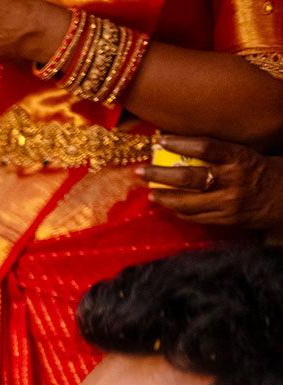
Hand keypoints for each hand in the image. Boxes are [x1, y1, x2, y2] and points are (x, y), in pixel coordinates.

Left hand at [142, 136, 282, 229]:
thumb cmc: (269, 172)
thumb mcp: (250, 155)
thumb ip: (223, 154)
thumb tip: (186, 145)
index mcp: (241, 158)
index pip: (206, 147)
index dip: (181, 143)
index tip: (159, 140)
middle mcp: (233, 180)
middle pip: (189, 177)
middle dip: (159, 175)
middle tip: (140, 171)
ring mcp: (229, 203)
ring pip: (187, 202)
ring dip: (164, 197)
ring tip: (149, 193)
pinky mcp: (226, 220)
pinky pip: (195, 217)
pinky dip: (179, 211)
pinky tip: (168, 206)